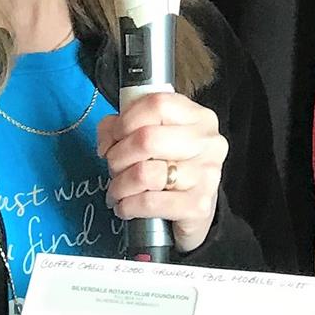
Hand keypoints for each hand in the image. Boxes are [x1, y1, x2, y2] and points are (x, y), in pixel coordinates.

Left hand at [96, 93, 226, 251]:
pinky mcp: (198, 206)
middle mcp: (208, 142)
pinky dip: (127, 206)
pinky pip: (149, 202)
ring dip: (119, 185)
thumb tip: (107, 140)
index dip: (125, 120)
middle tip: (113, 167)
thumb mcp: (154, 136)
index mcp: (199, 117)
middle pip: (147, 139)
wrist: (195, 210)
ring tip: (116, 191)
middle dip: (118, 156)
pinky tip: (125, 207)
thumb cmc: (172, 168)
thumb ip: (124, 125)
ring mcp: (206, 175)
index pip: (156, 104)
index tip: (114, 137)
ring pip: (144, 173)